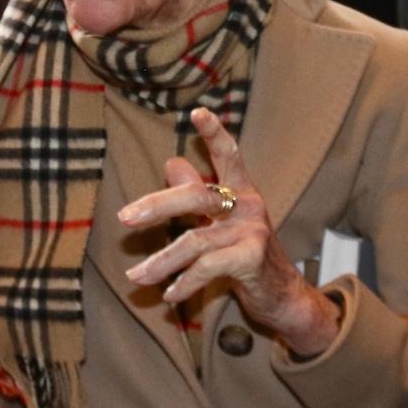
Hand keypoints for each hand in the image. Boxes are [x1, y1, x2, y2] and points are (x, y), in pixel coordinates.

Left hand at [118, 106, 343, 356]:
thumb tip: (171, 162)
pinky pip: (207, 268)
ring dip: (161, 261)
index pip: (228, 154)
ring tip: (135, 276)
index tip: (197, 112)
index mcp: (241, 189)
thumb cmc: (246, 251)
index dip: (214, 133)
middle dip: (157, 206)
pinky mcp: (252, 259)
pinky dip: (184, 283)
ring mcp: (252, 231)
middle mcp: (248, 205)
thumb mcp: (222, 220)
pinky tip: (169, 294)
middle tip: (124, 218)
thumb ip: (198, 192)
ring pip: (195, 241)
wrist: (283, 295)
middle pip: (196, 196)